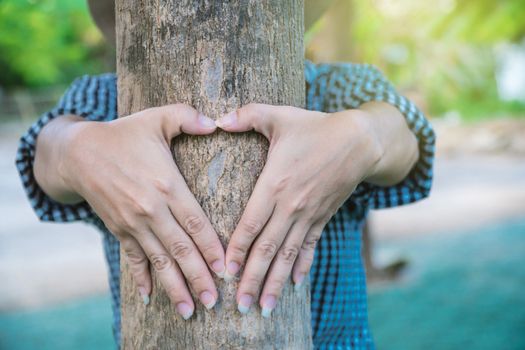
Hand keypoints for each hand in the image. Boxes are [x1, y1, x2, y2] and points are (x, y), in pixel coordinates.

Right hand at [35, 104, 224, 318]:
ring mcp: (133, 223)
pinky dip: (141, 278)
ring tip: (190, 310)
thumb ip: (188, 118)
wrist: (78, 152)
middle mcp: (151, 210)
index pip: (196, 224)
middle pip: (181, 249)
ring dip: (174, 286)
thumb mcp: (157, 118)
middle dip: (198, 277)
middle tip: (214, 302)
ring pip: (159, 260)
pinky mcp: (119, 229)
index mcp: (167, 185)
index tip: (226, 270)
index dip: (212, 248)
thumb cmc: (123, 133)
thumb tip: (217, 121)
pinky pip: (132, 258)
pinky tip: (148, 297)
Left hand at [216, 103, 384, 316]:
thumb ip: (246, 116)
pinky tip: (295, 284)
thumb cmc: (315, 127)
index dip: (237, 250)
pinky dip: (301, 266)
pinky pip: (310, 247)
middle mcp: (290, 206)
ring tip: (265, 307)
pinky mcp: (322, 217)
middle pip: (267, 249)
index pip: (250, 224)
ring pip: (287, 255)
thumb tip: (216, 119)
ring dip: (275, 282)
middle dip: (253, 279)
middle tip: (241, 305)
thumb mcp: (279, 116)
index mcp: (275, 184)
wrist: (360, 141)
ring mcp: (308, 215)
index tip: (225, 272)